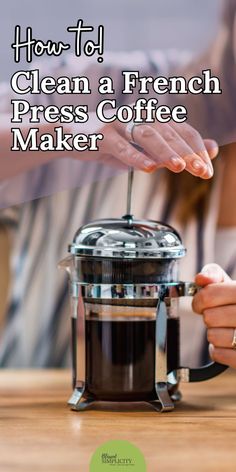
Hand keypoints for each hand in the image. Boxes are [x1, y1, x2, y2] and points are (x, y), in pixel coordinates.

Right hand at [98, 120, 218, 178]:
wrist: (71, 135)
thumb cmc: (109, 143)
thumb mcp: (142, 149)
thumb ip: (172, 150)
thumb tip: (208, 151)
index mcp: (151, 119)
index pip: (182, 131)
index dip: (197, 149)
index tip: (207, 169)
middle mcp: (138, 117)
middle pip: (169, 132)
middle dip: (187, 153)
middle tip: (201, 172)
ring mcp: (119, 123)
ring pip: (148, 135)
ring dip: (165, 151)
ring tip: (179, 167)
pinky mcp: (102, 135)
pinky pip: (121, 147)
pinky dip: (135, 157)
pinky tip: (148, 168)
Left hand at [193, 264, 235, 367]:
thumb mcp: (231, 285)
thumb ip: (214, 275)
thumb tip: (201, 278)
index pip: (209, 295)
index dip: (199, 300)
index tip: (201, 304)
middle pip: (209, 317)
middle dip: (209, 317)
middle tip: (219, 317)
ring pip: (213, 337)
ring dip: (215, 335)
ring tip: (226, 330)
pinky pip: (218, 354)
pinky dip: (219, 351)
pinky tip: (229, 345)